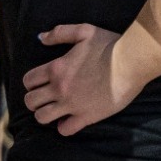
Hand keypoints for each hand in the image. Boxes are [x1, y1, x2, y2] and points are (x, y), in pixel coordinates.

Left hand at [22, 23, 140, 135]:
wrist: (131, 63)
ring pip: (42, 118)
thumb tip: (41, 38)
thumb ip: (60, 33)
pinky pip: (65, 130)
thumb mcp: (84, 31)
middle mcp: (59, 89)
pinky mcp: (86, 117)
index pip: (29, 81)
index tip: (39, 82)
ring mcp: (72, 105)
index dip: (31, 82)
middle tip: (44, 96)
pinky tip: (68, 119)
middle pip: (30, 101)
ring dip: (44, 114)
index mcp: (56, 68)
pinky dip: (63, 126)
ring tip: (53, 109)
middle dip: (33, 99)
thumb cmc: (109, 45)